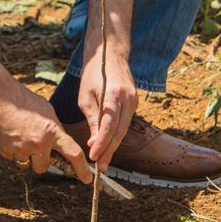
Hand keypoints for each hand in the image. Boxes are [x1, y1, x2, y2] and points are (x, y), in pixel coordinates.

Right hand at [0, 79, 91, 182]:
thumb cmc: (23, 100)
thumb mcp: (47, 111)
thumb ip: (54, 129)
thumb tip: (58, 143)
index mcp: (53, 131)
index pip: (73, 153)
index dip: (82, 169)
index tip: (87, 179)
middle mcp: (39, 143)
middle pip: (44, 167)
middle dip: (40, 160)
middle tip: (34, 146)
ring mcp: (22, 149)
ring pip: (27, 164)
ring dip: (25, 155)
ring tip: (19, 135)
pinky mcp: (6, 151)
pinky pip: (12, 158)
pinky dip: (11, 150)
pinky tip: (9, 134)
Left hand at [77, 47, 136, 165]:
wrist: (110, 54)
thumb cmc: (93, 74)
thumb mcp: (86, 96)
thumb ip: (92, 119)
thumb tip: (95, 142)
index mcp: (114, 95)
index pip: (109, 125)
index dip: (102, 143)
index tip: (93, 157)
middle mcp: (128, 99)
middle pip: (120, 131)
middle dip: (109, 151)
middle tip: (100, 167)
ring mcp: (134, 101)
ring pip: (124, 129)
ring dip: (113, 146)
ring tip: (103, 162)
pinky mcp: (134, 103)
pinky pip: (126, 122)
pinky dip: (117, 135)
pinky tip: (109, 146)